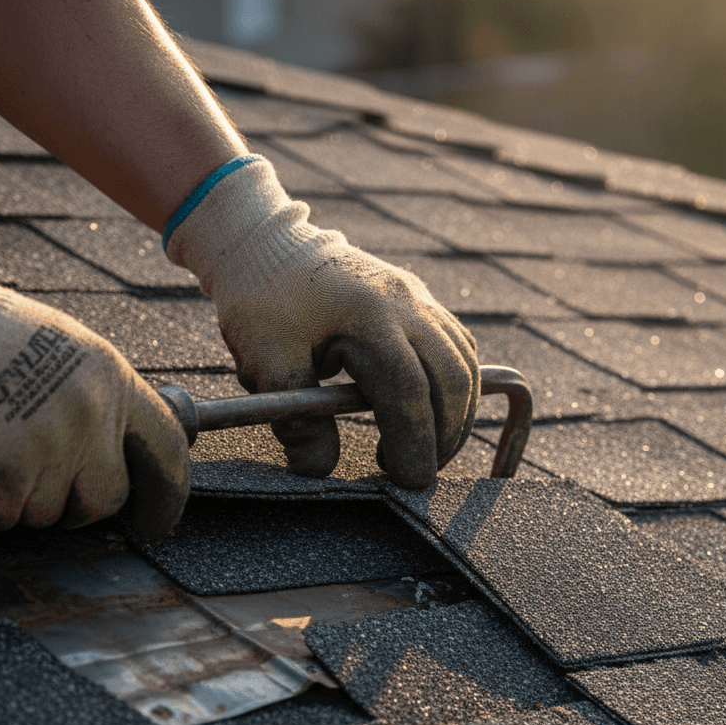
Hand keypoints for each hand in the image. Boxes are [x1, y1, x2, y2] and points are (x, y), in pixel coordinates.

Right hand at [0, 221, 189, 534]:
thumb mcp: (64, 349)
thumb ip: (98, 401)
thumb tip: (118, 452)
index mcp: (110, 381)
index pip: (168, 451)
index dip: (167, 497)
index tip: (156, 521)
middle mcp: (88, 418)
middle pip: (104, 501)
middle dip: (74, 504)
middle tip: (34, 476)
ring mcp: (46, 451)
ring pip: (45, 515)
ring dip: (15, 497)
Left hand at [166, 158, 478, 487]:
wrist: (265, 243)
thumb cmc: (261, 299)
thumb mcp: (264, 360)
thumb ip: (294, 418)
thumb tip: (319, 469)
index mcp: (369, 315)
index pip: (409, 390)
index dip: (415, 442)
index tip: (408, 480)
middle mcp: (406, 302)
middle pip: (453, 379)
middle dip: (444, 435)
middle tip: (415, 472)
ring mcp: (418, 297)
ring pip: (464, 363)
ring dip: (455, 413)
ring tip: (421, 449)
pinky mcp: (419, 301)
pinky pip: (457, 347)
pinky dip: (454, 386)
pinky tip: (429, 412)